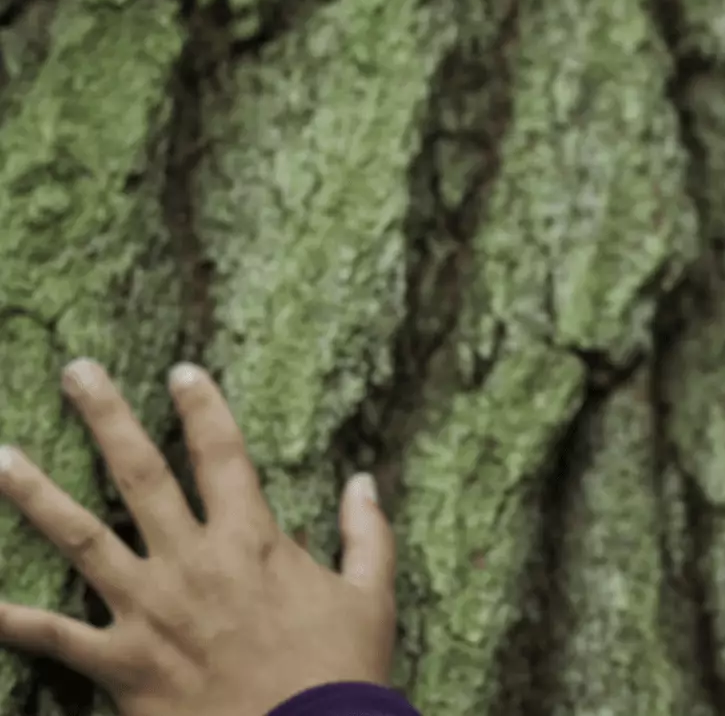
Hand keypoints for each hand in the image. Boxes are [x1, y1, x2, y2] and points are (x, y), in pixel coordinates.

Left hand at [0, 360, 397, 715]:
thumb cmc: (340, 671)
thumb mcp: (370, 596)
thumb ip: (367, 534)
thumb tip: (365, 482)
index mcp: (253, 541)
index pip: (223, 455)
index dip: (203, 408)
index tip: (182, 372)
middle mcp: (193, 562)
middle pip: (140, 475)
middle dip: (108, 417)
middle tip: (78, 371)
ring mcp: (149, 610)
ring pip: (82, 538)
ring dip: (37, 495)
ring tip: (2, 456)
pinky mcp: (122, 663)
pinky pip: (52, 637)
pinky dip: (10, 619)